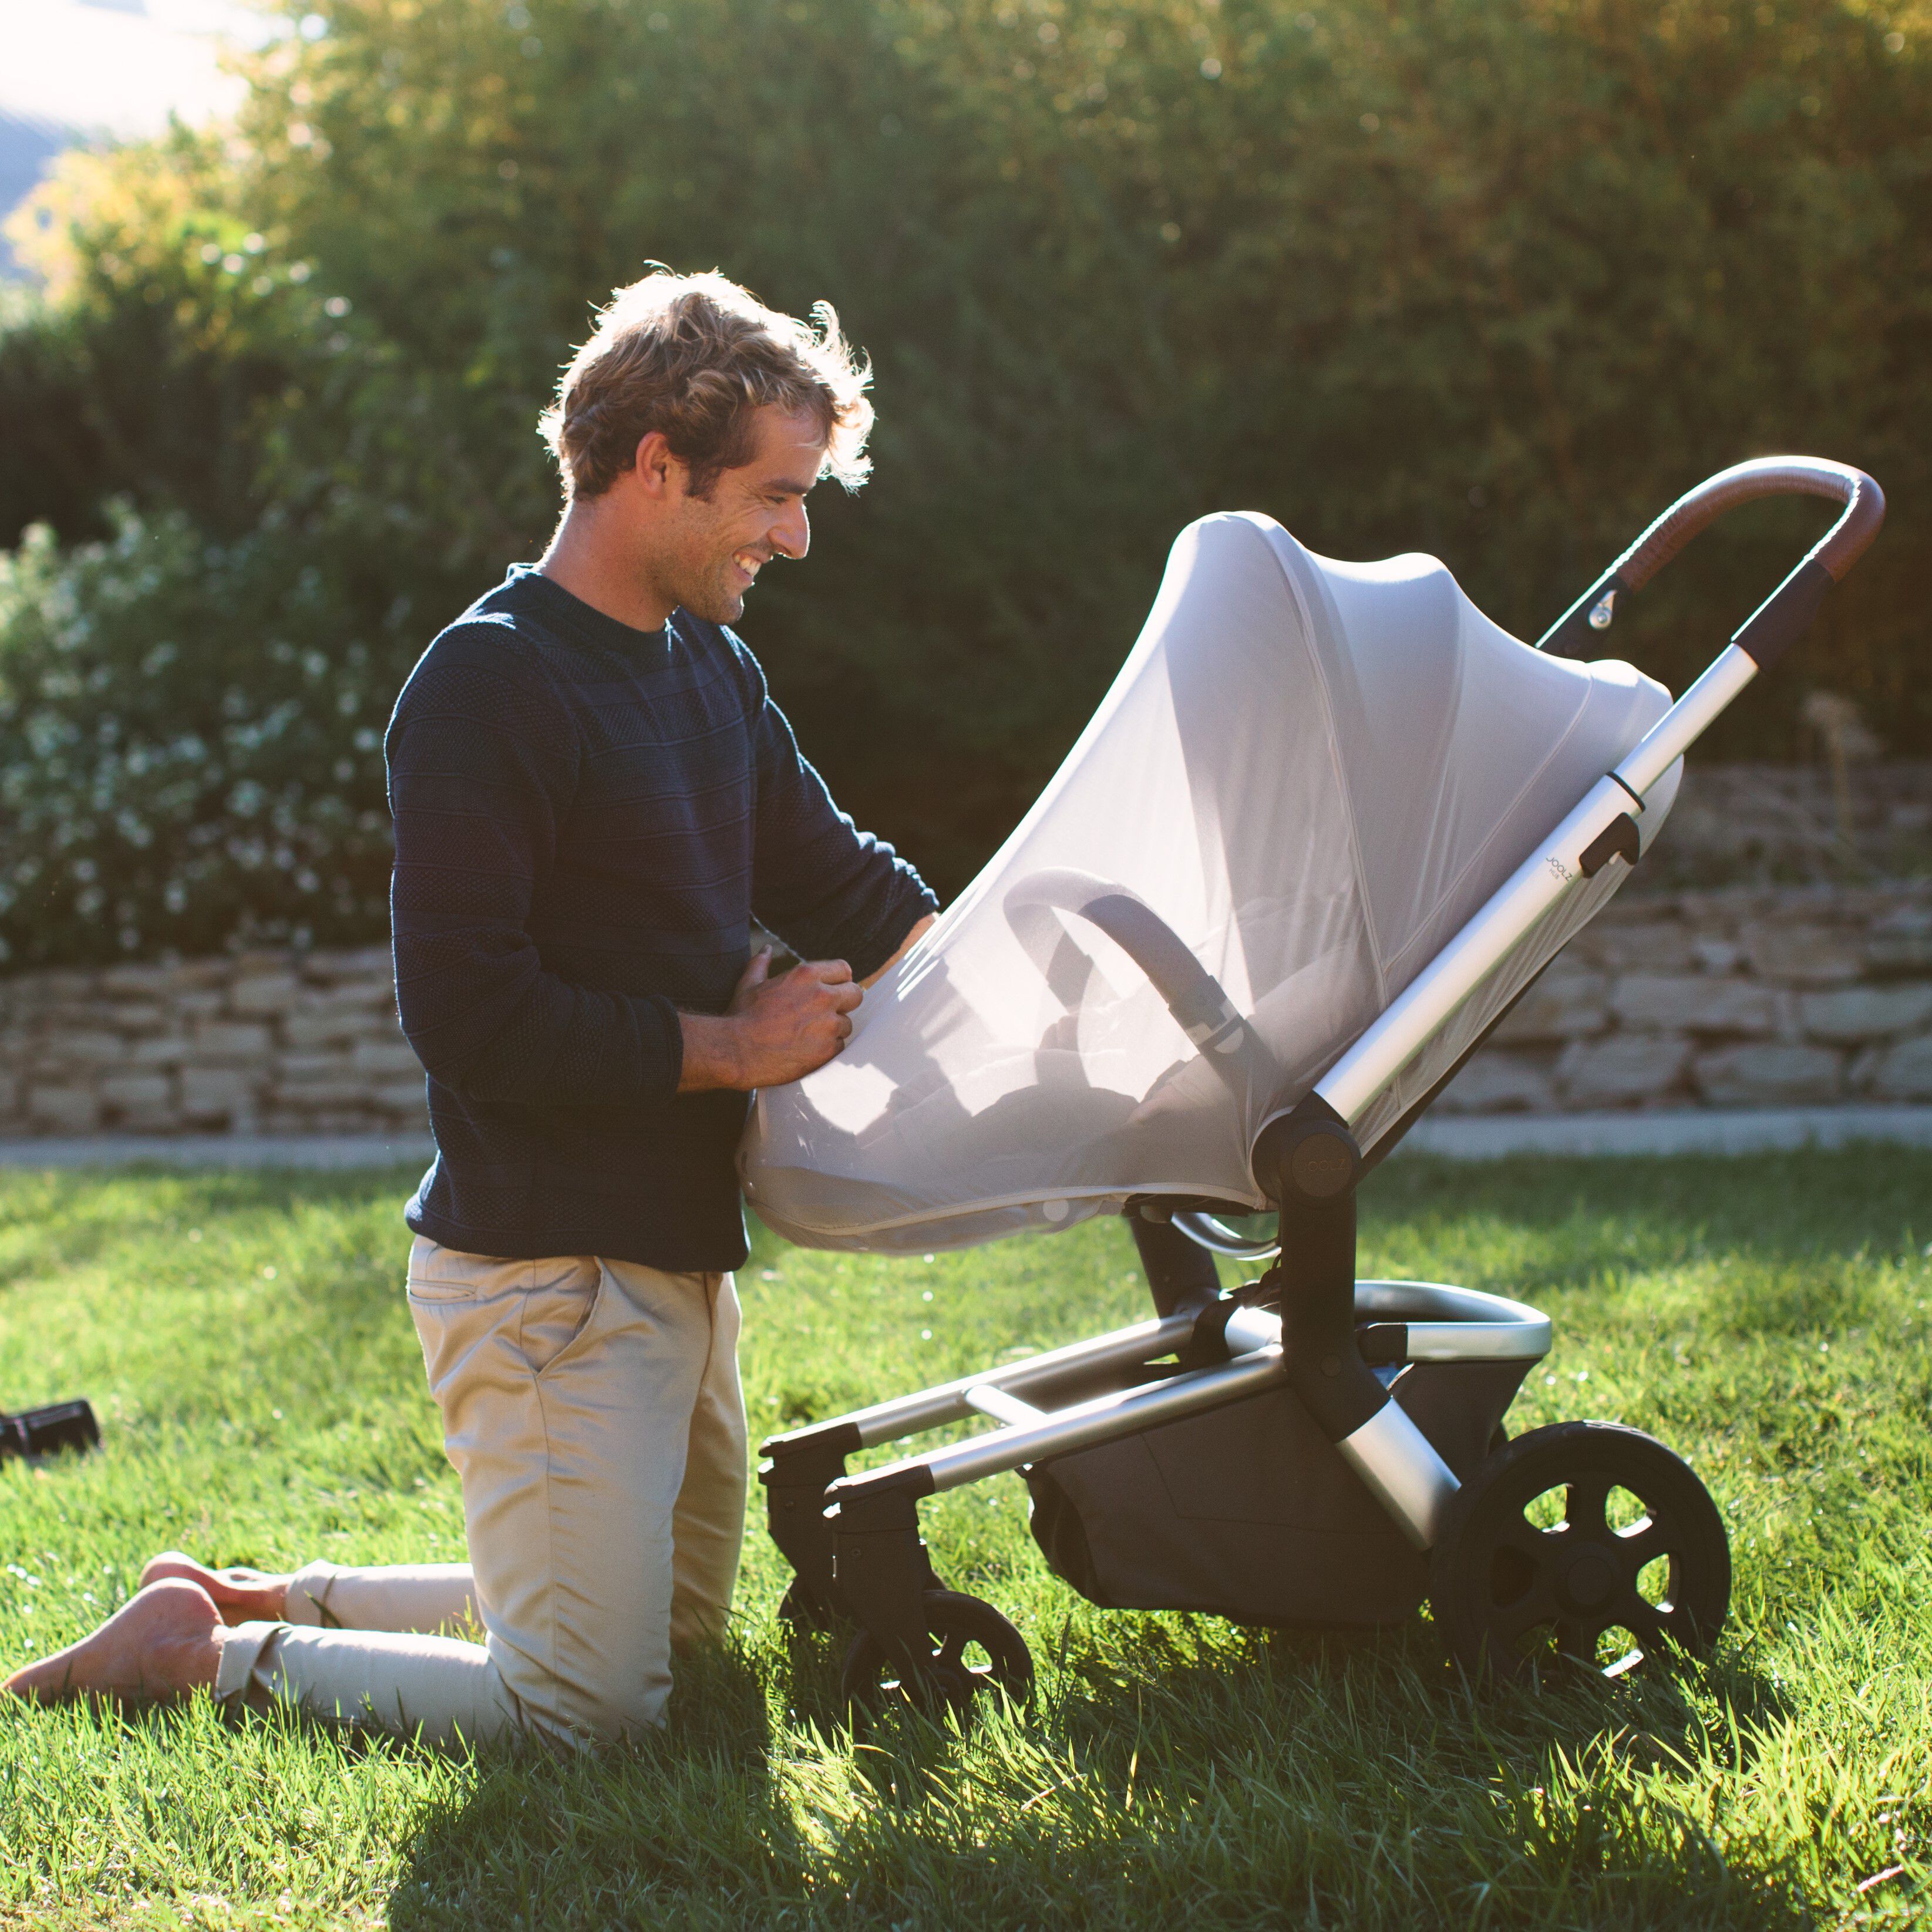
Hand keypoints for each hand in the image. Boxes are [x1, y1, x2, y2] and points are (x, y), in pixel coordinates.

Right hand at [678, 949, 862, 1091]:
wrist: (736, 1051)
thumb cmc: (741, 1017)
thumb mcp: (749, 984)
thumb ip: (761, 963)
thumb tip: (765, 949)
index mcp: (806, 975)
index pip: (844, 969)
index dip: (839, 980)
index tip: (831, 990)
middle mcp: (823, 996)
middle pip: (855, 994)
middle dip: (844, 1003)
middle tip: (825, 1013)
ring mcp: (828, 1024)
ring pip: (847, 1023)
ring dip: (833, 1029)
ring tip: (810, 1035)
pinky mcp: (828, 1049)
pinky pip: (840, 1046)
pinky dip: (827, 1049)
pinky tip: (808, 1050)